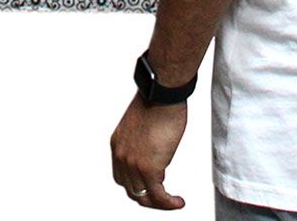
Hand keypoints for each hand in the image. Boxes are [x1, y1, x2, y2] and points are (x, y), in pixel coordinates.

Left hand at [110, 92, 187, 207]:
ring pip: (144, 197)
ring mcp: (133, 163)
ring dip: (160, 203)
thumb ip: (143, 143)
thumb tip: (155, 154)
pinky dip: (168, 203)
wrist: (161, 94)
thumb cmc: (157, 102)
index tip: (151, 187)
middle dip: (148, 197)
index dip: (137, 185)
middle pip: (131, 190)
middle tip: (163, 198)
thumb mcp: (142, 126)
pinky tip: (177, 201)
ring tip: (172, 202)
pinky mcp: (148, 168)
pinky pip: (158, 196)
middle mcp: (121, 156)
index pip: (122, 176)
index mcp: (118, 144)